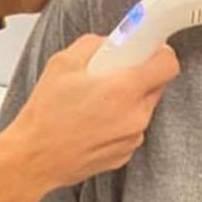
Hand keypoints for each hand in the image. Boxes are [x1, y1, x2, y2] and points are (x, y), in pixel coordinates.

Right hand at [1, 35, 178, 194]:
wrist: (34, 159)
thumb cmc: (45, 116)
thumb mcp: (62, 63)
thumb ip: (93, 45)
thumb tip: (109, 42)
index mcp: (124, 90)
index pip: (168, 64)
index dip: (159, 53)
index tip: (147, 51)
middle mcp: (135, 116)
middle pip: (155, 86)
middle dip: (137, 76)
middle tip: (109, 76)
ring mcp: (132, 138)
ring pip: (142, 109)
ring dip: (126, 101)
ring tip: (93, 104)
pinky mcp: (125, 154)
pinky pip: (131, 130)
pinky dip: (118, 123)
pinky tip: (92, 123)